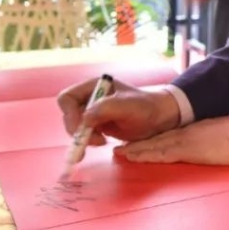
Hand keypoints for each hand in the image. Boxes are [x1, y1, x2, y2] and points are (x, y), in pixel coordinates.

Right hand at [57, 79, 179, 154]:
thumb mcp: (128, 106)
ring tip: (101, 143)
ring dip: (83, 137)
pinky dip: (88, 141)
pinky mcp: (98, 125)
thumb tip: (84, 119)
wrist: (160, 118)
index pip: (67, 98)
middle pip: (68, 115)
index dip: (69, 114)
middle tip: (93, 142)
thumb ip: (106, 109)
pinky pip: (84, 134)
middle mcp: (90, 98)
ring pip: (75, 127)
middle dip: (77, 130)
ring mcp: (93, 112)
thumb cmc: (146, 107)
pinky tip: (102, 143)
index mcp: (94, 86)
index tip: (81, 128)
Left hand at [115, 116, 228, 165]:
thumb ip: (208, 141)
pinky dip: (146, 155)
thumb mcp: (218, 137)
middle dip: (138, 146)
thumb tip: (207, 147)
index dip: (150, 141)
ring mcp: (183, 141)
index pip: (166, 137)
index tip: (137, 144)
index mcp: (192, 132)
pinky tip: (135, 157)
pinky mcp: (185, 150)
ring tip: (121, 153)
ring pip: (154, 146)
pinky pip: (161, 153)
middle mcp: (184, 135)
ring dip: (136, 150)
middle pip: (156, 140)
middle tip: (119, 149)